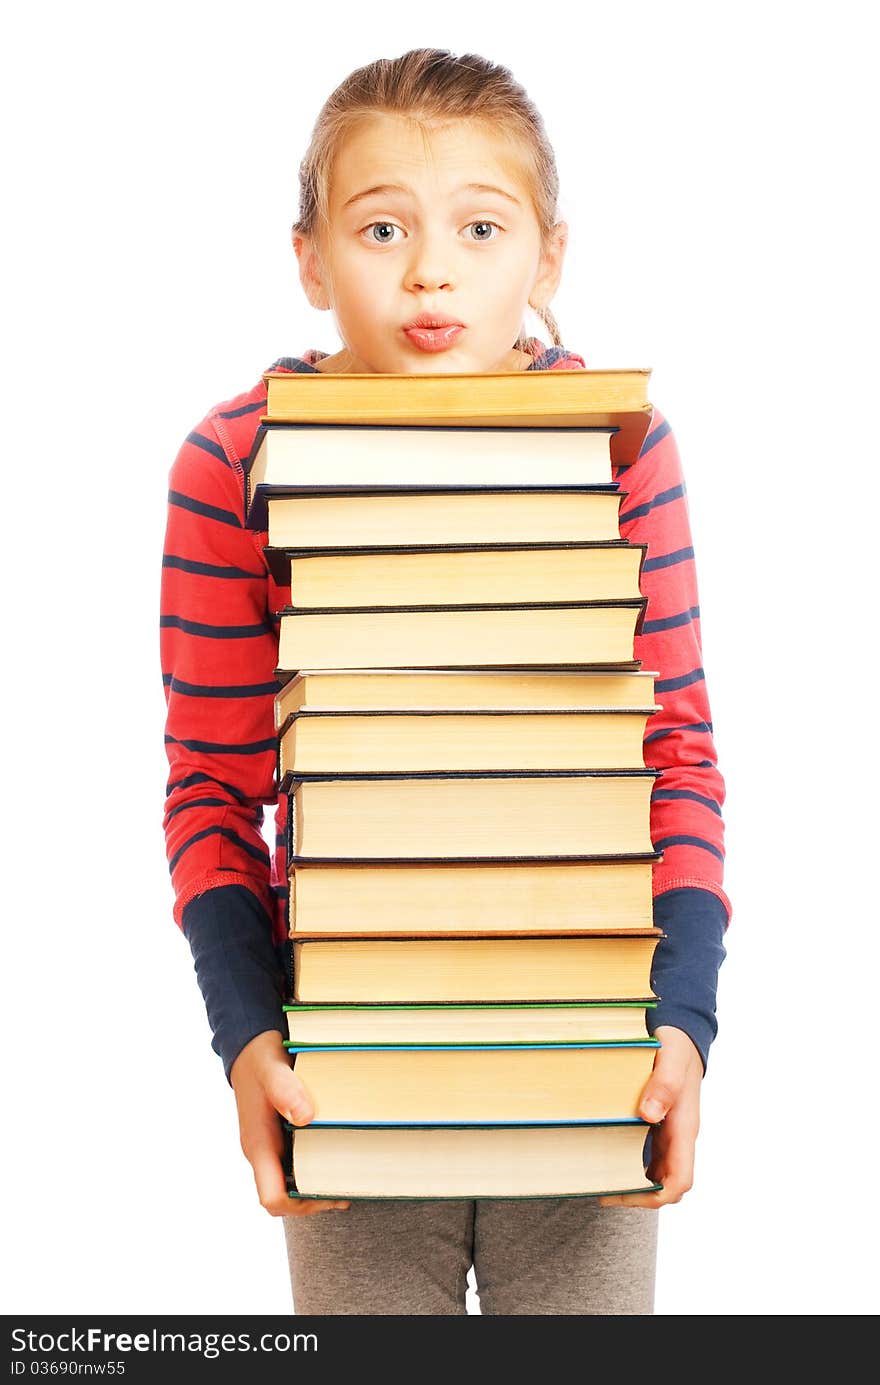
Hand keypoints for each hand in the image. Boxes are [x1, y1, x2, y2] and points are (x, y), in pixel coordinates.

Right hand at [229, 1030, 350, 1217]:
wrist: (248, 1047)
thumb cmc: (259, 1058)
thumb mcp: (272, 1068)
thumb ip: (285, 1090)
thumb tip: (304, 1117)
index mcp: (258, 1146)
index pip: (272, 1198)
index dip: (299, 1205)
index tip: (329, 1194)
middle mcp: (262, 1152)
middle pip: (283, 1198)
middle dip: (314, 1199)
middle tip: (348, 1188)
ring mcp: (269, 1146)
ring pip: (289, 1183)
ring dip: (315, 1184)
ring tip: (347, 1176)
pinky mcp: (277, 1137)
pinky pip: (293, 1163)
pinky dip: (313, 1166)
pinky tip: (336, 1154)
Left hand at [597, 1025, 701, 1208]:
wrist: (683, 1036)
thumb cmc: (677, 1047)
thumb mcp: (671, 1058)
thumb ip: (664, 1084)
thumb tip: (649, 1115)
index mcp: (684, 1128)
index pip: (680, 1180)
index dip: (655, 1197)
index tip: (624, 1194)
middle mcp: (678, 1137)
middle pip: (666, 1184)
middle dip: (637, 1194)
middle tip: (601, 1190)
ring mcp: (669, 1133)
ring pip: (656, 1172)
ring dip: (631, 1180)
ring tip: (598, 1177)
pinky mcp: (658, 1125)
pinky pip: (647, 1154)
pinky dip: (629, 1161)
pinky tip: (605, 1154)